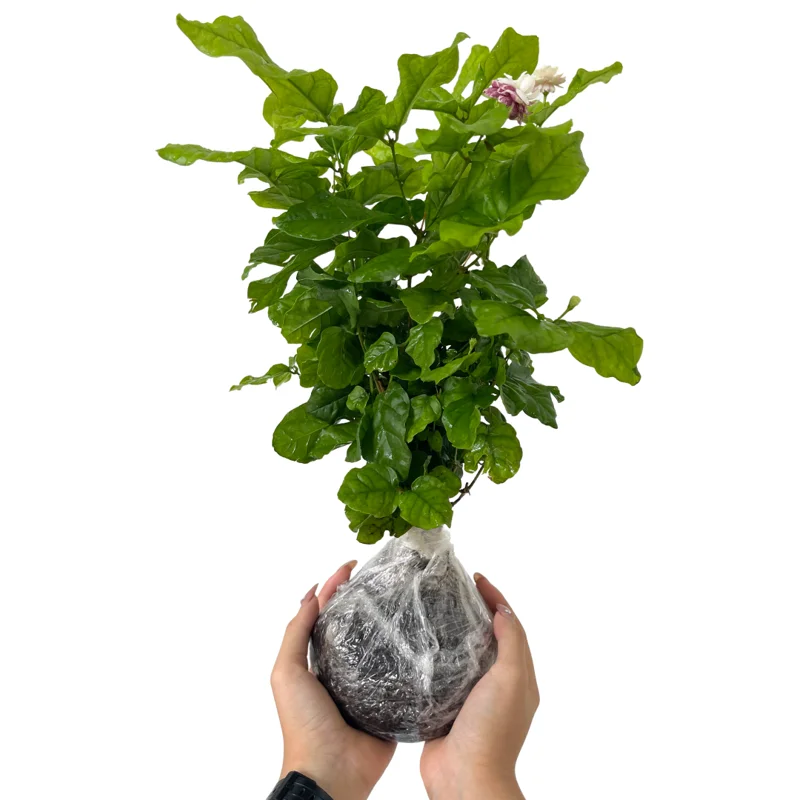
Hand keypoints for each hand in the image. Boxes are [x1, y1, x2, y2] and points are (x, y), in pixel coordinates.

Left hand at [271, 560, 395, 799]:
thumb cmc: (304, 723)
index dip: (336, 587)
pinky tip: (422, 634)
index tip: (352, 564)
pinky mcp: (391, 703)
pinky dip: (410, 655)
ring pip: (382, 645)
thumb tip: (310, 593)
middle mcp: (344, 669)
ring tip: (407, 595)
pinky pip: (403, 674)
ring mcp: (369, 686)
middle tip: (385, 574)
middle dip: (367, 599)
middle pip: (357, 625)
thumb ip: (296, 633)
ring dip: (391, 623)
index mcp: (318, 661)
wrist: (332, 772)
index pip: (327, 614)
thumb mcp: (286, 672)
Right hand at [420, 574, 538, 799]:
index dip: (496, 599)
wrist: (465, 779)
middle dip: (477, 610)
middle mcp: (499, 686)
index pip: (511, 627)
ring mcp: (473, 699)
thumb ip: (511, 643)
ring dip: (456, 631)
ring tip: (436, 608)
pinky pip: (445, 675)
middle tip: (455, 588)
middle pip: (489, 637)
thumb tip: (504, 611)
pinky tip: (420, 646)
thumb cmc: (491, 731)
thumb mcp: (510, 680)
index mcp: (520, 678)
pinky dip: (437, 656)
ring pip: (466, 655)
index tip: (478, 578)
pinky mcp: (449, 709)